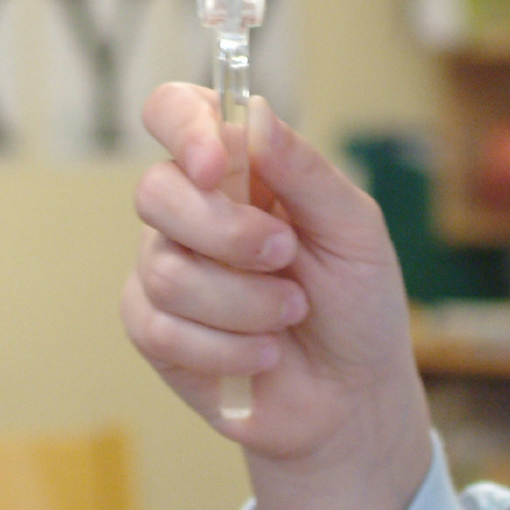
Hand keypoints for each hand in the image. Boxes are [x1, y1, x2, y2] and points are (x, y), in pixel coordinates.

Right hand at [123, 83, 424, 468]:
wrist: (353, 398)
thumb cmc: (357, 303)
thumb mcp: (355, 230)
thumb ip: (306, 171)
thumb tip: (254, 113)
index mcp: (239, 168)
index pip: (176, 112)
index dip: (183, 127)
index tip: (217, 164)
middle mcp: (192, 211)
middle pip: (156, 191)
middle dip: (227, 232)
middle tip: (285, 255)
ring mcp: (165, 269)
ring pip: (164, 269)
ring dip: (244, 302)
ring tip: (290, 314)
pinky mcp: (153, 330)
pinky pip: (157, 326)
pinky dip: (224, 347)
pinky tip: (263, 353)